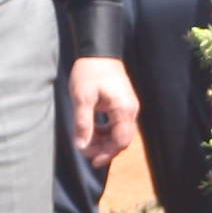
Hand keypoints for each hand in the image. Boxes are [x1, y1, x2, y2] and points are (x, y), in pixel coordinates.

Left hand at [66, 55, 139, 169]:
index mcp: (123, 110)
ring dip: (103, 140)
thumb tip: (81, 145)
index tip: (92, 161)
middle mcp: (130, 110)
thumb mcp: (82, 98)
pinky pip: (117, 124)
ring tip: (86, 141)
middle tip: (85, 151)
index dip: (106, 154)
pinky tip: (92, 130)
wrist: (99, 52)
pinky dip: (105, 131)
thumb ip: (82, 123)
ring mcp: (128, 107)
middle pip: (121, 140)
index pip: (120, 141)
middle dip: (104, 149)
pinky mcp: (122, 104)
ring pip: (118, 133)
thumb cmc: (90, 73)